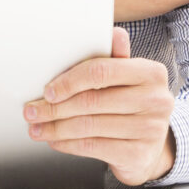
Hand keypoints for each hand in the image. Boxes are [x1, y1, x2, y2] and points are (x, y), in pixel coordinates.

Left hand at [24, 28, 176, 185]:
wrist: (149, 147)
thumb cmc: (130, 104)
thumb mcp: (125, 79)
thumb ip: (113, 58)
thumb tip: (114, 33)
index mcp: (151, 73)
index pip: (101, 71)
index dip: (69, 81)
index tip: (48, 90)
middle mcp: (156, 100)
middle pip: (91, 101)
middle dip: (54, 107)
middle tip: (32, 111)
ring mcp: (150, 130)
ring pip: (88, 126)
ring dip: (55, 127)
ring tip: (37, 128)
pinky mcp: (138, 155)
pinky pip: (93, 147)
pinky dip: (68, 144)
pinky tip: (55, 140)